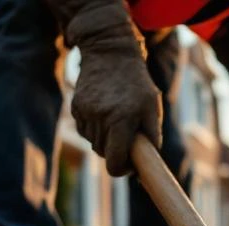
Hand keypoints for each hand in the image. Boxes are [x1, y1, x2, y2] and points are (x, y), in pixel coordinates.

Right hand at [71, 48, 161, 176]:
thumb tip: (149, 164)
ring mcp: (85, 114)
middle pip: (104, 155)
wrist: (109, 53)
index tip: (131, 165)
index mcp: (120, 121)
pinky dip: (95, 129)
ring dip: (106, 140)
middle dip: (116, 152)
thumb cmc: (137, 83)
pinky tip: (105, 113)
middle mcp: (100, 119)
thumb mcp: (152, 107)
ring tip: (117, 120)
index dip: (123, 170)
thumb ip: (153, 137)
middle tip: (128, 138)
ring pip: (94, 143)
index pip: (115, 163)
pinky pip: (85, 131)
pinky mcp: (76, 108)